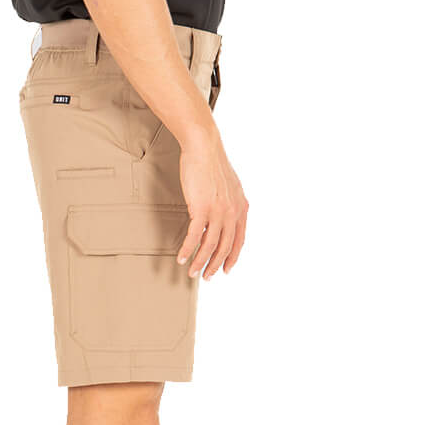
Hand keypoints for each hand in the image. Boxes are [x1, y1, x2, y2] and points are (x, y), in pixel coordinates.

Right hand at [176, 130, 248, 279]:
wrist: (204, 147)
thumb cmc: (212, 163)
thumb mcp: (229, 186)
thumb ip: (229, 203)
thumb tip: (222, 216)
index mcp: (241, 207)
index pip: (239, 240)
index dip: (232, 257)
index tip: (226, 269)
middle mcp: (232, 212)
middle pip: (225, 247)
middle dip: (215, 265)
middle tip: (207, 277)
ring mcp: (218, 212)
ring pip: (210, 246)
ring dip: (201, 263)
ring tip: (192, 272)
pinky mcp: (201, 209)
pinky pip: (195, 238)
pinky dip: (188, 250)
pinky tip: (182, 258)